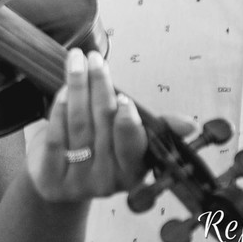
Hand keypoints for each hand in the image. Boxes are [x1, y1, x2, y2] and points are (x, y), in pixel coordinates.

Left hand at [26, 49, 147, 201]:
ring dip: (77, 89)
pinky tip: (62, 90)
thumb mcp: (129, 141)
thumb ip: (157, 127)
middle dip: (99, 87)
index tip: (124, 98)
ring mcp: (78, 182)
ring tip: (76, 61)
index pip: (132, 147)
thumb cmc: (99, 150)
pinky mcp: (52, 179)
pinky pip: (56, 138)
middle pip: (102, 126)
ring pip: (79, 126)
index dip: (128, 123)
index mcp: (132, 172)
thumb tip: (190, 124)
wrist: (60, 180)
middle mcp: (107, 181)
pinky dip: (59, 110)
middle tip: (95, 59)